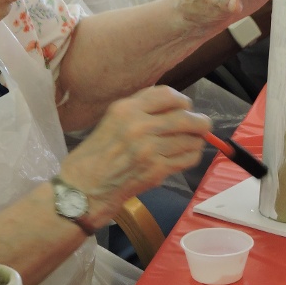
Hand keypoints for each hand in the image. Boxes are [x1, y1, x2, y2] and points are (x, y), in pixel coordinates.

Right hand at [60, 86, 209, 227]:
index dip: (182, 101)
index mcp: (126, 109)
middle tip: (202, 125)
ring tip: (192, 142)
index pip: (167, 95)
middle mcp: (139, 125)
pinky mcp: (156, 171)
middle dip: (199, 121)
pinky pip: (187, 158)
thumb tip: (172, 104)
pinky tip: (185, 155)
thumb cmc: (95, 154)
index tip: (185, 107)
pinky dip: (191, 155)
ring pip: (191, 139)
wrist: (83, 189)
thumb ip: (139, 108)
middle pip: (185, 117)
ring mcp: (149, 149)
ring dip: (196, 140)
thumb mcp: (111, 119)